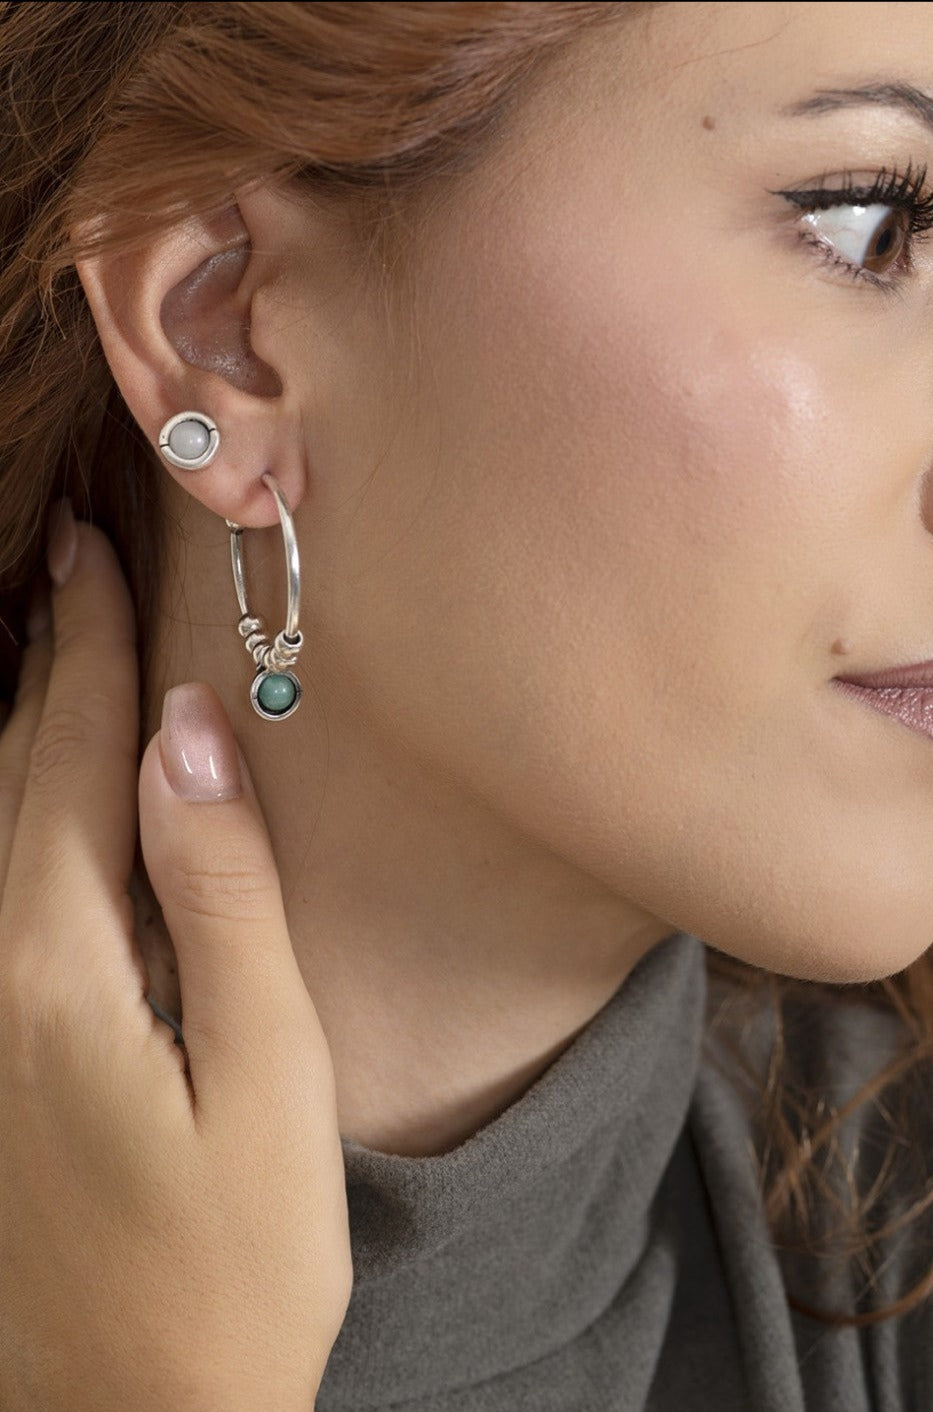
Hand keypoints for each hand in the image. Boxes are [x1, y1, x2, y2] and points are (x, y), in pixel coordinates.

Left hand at [0, 506, 351, 1410]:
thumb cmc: (231, 1267)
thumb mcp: (266, 1077)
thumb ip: (223, 898)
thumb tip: (193, 738)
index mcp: (55, 967)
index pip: (74, 759)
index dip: (90, 645)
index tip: (93, 546)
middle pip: (11, 777)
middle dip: (40, 657)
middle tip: (61, 558)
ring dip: (15, 723)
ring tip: (39, 642)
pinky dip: (7, 808)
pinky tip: (27, 799)